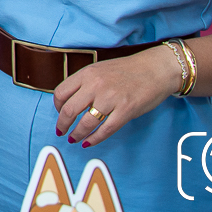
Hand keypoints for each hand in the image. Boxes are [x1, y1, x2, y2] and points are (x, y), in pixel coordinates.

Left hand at [54, 45, 183, 146]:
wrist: (155, 69)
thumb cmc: (126, 70)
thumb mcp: (99, 70)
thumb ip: (84, 83)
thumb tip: (69, 102)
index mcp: (87, 73)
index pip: (61, 93)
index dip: (57, 107)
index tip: (59, 113)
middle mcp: (96, 85)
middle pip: (69, 110)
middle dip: (62, 124)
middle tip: (61, 131)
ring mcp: (111, 98)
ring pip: (86, 123)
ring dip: (77, 134)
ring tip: (74, 139)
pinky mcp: (126, 110)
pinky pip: (106, 129)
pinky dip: (95, 139)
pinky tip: (89, 142)